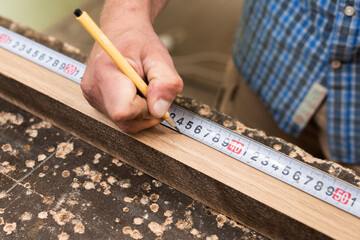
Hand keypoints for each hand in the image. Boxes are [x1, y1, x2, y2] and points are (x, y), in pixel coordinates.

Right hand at [81, 0, 182, 133]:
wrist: (122, 29)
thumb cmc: (140, 41)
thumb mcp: (159, 57)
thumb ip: (166, 83)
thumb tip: (160, 111)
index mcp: (105, 75)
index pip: (124, 112)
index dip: (145, 109)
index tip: (153, 92)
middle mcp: (93, 90)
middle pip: (126, 122)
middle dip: (147, 111)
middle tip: (151, 87)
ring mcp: (92, 97)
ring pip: (125, 123)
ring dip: (142, 111)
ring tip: (143, 87)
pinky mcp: (96, 101)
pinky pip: (121, 118)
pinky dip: (135, 110)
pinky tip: (135, 91)